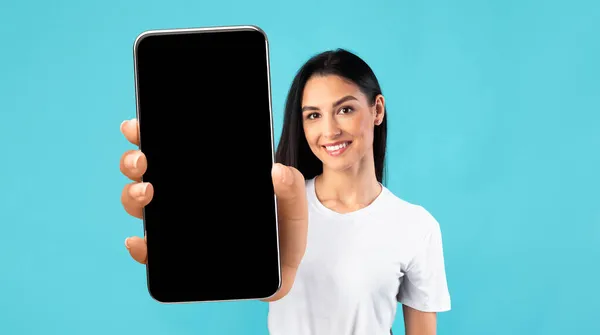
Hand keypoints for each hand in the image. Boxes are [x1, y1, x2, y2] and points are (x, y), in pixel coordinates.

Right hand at [119, 118, 307, 300]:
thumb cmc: (281, 238)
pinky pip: (149, 253)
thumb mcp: (292, 211)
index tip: (136, 126)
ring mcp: (176, 229)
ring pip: (139, 207)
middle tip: (142, 161)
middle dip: (132, 163)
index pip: (171, 152)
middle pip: (145, 175)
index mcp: (205, 180)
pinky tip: (140, 241)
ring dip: (131, 197)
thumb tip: (277, 171)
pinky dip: (139, 247)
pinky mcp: (175, 262)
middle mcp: (184, 200)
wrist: (278, 276)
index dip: (148, 136)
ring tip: (146, 193)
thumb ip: (292, 190)